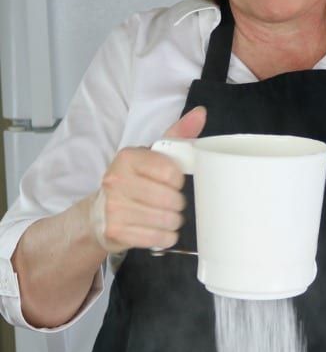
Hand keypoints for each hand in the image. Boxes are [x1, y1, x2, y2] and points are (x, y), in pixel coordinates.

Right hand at [88, 106, 206, 253]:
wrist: (99, 214)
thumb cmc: (133, 181)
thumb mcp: (151, 155)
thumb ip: (177, 134)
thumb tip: (200, 113)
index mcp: (127, 158)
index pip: (170, 172)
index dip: (179, 180)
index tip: (176, 182)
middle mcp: (116, 181)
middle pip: (170, 199)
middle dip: (178, 204)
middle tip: (173, 203)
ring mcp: (114, 208)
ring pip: (166, 220)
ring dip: (174, 221)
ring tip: (168, 217)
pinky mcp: (116, 231)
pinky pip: (157, 238)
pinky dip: (166, 237)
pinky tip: (161, 230)